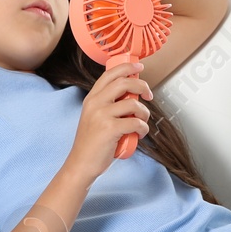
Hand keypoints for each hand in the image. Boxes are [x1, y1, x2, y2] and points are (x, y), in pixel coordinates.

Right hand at [64, 61, 151, 182]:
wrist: (81, 164)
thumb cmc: (92, 143)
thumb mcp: (95, 117)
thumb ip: (108, 104)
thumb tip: (131, 93)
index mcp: (91, 98)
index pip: (110, 74)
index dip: (127, 67)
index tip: (139, 66)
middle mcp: (95, 103)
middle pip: (124, 82)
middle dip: (142, 86)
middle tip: (149, 95)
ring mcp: (101, 115)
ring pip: (133, 104)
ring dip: (144, 113)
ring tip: (142, 122)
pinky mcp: (110, 129)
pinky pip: (136, 122)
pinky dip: (143, 128)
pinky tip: (140, 133)